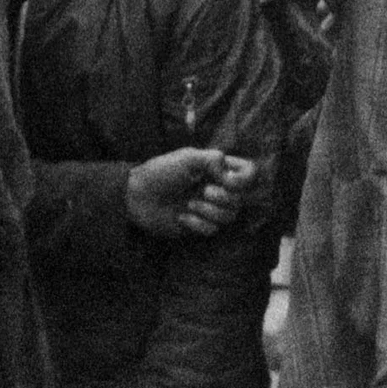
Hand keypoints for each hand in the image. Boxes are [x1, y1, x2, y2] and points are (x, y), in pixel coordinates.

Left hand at [124, 146, 257, 237]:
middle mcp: (218, 188)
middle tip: (203, 191)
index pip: (249, 172)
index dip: (245, 178)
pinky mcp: (200, 226)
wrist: (137, 196)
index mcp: (217, 169)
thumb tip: (231, 177)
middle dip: (222, 197)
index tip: (229, 180)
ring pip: (230, 216)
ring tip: (189, 204)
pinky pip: (213, 230)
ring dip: (209, 211)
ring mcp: (210, 209)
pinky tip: (181, 217)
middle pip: (241, 199)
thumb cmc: (161, 172)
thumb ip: (214, 160)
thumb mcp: (187, 157)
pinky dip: (197, 223)